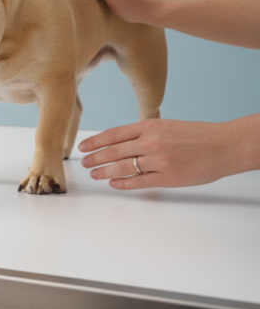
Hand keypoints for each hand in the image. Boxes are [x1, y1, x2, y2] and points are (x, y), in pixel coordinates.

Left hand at [78, 119, 247, 189]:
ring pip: (122, 167)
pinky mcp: (168, 177)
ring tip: (95, 174)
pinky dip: (123, 183)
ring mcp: (159, 161)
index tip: (83, 147)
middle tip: (84, 163)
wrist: (224, 145)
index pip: (113, 134)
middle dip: (95, 158)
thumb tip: (119, 142)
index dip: (95, 142)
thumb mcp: (166, 126)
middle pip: (113, 151)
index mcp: (150, 126)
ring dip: (105, 171)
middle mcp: (151, 142)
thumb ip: (144, 133)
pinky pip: (138, 182)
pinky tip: (114, 183)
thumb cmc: (197, 135)